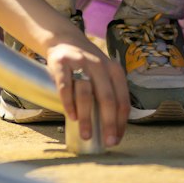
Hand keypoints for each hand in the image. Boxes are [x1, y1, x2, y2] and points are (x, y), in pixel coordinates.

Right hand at [44, 24, 129, 147]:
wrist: (64, 40)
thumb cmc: (87, 66)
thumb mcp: (104, 74)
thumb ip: (109, 94)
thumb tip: (111, 130)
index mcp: (115, 70)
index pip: (123, 99)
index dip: (121, 121)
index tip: (116, 139)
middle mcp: (100, 65)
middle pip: (107, 98)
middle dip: (108, 123)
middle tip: (107, 142)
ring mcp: (80, 63)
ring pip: (86, 94)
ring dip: (87, 117)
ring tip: (86, 135)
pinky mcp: (61, 64)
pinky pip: (65, 86)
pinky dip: (69, 104)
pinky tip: (71, 117)